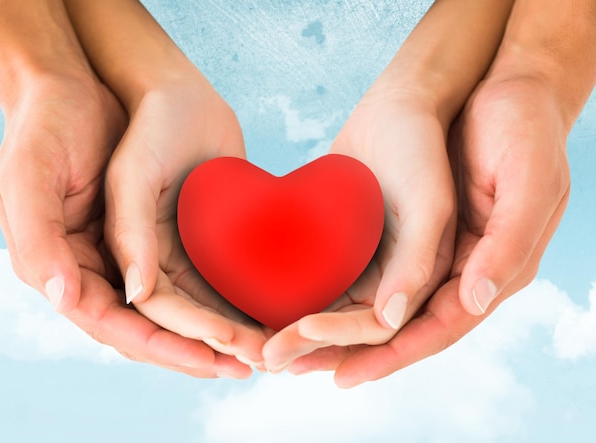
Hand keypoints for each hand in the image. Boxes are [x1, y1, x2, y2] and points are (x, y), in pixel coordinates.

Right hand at [0, 73, 250, 377]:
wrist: (86, 83)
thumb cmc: (50, 123)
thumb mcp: (35, 173)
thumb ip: (55, 238)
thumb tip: (91, 297)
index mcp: (65, 266)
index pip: (117, 325)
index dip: (165, 347)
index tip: (211, 361)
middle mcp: (102, 268)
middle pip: (154, 326)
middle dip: (200, 350)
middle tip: (250, 365)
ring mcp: (136, 251)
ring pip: (179, 306)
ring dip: (218, 330)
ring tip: (262, 346)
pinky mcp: (163, 232)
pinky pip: (193, 273)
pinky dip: (221, 294)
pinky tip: (254, 305)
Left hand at [283, 76, 570, 386]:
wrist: (490, 84)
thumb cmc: (521, 129)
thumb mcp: (526, 183)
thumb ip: (502, 246)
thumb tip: (469, 303)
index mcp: (486, 270)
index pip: (433, 329)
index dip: (388, 356)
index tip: (341, 374)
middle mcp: (447, 269)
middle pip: (390, 325)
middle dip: (341, 349)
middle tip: (288, 365)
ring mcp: (416, 248)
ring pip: (366, 301)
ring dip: (324, 324)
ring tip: (277, 343)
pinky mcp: (390, 226)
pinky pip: (356, 265)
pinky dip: (324, 285)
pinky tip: (288, 293)